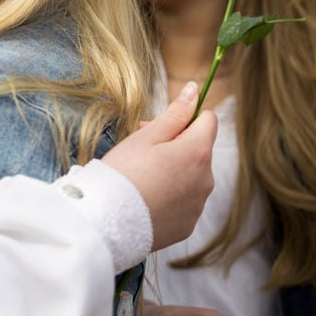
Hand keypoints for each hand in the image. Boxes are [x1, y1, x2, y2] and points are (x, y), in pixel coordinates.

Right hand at [102, 81, 216, 249]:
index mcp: (198, 152)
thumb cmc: (122, 174)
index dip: (184, 118)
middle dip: (175, 144)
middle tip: (140, 149)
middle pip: (198, 150)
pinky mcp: (188, 225)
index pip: (208, 120)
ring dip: (173, 170)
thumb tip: (195, 90)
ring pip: (191, 176)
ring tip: (140, 176)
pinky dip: (169, 196)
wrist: (107, 223)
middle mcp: (206, 179)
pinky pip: (184, 201)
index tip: (160, 126)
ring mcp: (198, 205)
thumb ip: (175, 114)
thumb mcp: (144, 137)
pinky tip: (145, 197)